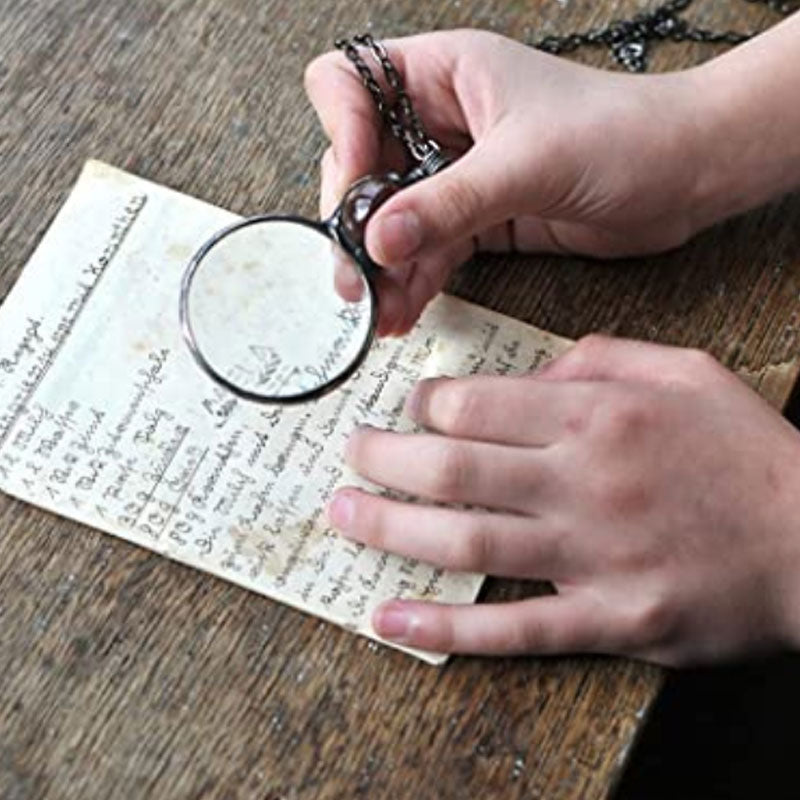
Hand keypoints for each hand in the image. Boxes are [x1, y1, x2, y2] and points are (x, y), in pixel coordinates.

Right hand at [305, 30, 715, 334]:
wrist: (684, 176)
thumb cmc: (625, 133)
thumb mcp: (528, 164)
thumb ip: (448, 204)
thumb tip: (378, 240)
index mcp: (445, 75)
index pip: (351, 83)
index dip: (341, 130)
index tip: (359, 185)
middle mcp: (440, 122)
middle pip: (362, 167)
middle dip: (356, 225)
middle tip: (357, 276)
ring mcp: (456, 174)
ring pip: (393, 220)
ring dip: (383, 267)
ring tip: (380, 311)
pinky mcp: (477, 219)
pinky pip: (429, 251)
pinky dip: (415, 281)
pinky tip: (406, 310)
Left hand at [326, 336, 799, 664]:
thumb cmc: (745, 450)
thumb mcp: (684, 371)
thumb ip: (602, 357)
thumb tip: (531, 370)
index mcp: (599, 415)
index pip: (477, 405)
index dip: (425, 406)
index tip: (408, 411)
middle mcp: (585, 481)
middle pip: (453, 469)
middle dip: (384, 459)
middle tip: (350, 453)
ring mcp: (594, 556)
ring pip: (466, 542)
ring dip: (390, 528)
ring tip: (343, 514)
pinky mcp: (610, 620)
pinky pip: (512, 629)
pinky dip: (444, 627)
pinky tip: (389, 620)